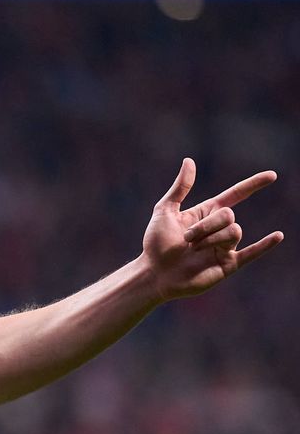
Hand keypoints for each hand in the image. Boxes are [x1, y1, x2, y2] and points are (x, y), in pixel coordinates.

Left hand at [142, 158, 283, 300]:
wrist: (155, 272)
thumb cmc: (156, 242)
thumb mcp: (165, 210)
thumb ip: (180, 187)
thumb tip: (189, 161)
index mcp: (206, 213)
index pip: (235, 195)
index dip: (253, 185)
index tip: (272, 175)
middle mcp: (219, 228)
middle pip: (228, 215)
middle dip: (205, 225)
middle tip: (186, 238)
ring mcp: (225, 246)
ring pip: (233, 232)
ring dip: (210, 239)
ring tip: (192, 249)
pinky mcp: (228, 264)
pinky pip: (251, 253)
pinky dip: (265, 245)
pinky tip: (278, 236)